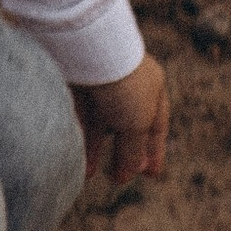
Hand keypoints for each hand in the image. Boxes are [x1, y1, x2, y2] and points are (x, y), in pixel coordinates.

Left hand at [73, 52, 168, 185]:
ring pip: (99, 120)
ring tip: (88, 173)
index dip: (154, 150)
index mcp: (152, 86)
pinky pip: (79, 113)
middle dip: (122, 152)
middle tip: (118, 179)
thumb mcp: (138, 125)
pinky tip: (74, 154)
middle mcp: (127, 81)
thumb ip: (136, 151)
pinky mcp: (75, 81)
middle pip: (126, 123)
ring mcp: (99, 80)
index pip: (156, 123)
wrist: (88, 51)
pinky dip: (78, 134)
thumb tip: (133, 171)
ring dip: (95, 148)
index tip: (152, 174)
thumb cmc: (123, 86)